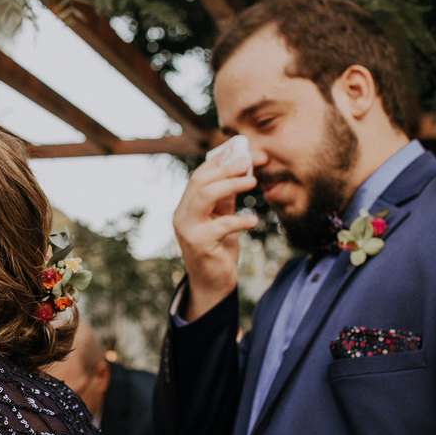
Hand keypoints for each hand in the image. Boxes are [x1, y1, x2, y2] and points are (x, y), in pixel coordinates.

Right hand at [173, 156, 258, 320]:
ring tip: (252, 181)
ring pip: (204, 196)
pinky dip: (239, 220)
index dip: (219, 161)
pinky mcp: (198, 244)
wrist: (212, 284)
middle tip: (249, 162)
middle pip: (200, 181)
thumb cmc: (218, 250)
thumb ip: (226, 198)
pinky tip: (254, 221)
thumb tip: (241, 170)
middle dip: (226, 168)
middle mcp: (181, 215)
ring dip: (230, 185)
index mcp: (186, 206)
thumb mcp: (222, 218)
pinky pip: (220, 226)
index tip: (240, 150)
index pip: (199, 175)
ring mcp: (187, 229)